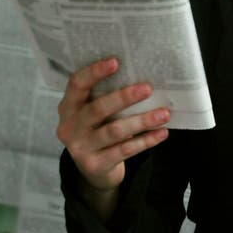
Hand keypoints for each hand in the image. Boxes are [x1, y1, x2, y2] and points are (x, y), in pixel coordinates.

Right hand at [56, 57, 171, 192]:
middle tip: (148, 88)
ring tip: (164, 114)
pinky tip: (161, 133)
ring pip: (115, 131)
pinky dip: (146, 141)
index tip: (116, 62)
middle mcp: (70, 127)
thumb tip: (141, 77)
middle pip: (98, 108)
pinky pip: (125, 150)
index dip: (94, 72)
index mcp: (68, 106)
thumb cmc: (98, 130)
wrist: (93, 169)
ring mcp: (81, 148)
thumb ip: (105, 97)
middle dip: (124, 97)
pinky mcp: (95, 165)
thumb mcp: (93, 113)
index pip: (76, 84)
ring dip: (142, 121)